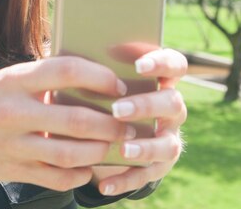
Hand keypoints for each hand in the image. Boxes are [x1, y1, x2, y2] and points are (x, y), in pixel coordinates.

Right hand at [0, 57, 135, 191]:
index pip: (66, 70)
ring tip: (115, 146)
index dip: (99, 77)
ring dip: (101, 151)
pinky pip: (56, 178)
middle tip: (130, 123)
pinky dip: (79, 175)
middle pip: (78, 119)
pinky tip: (88, 168)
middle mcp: (12, 111)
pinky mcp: (9, 170)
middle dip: (113, 124)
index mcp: (12, 80)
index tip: (118, 85)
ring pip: (71, 153)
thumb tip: (86, 77)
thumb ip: (40, 81)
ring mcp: (11, 144)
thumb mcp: (4, 80)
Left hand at [94, 45, 187, 195]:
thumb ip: (95, 71)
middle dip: (145, 105)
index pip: (174, 64)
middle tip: (117, 109)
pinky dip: (125, 180)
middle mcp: (170, 108)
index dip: (161, 62)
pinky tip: (104, 184)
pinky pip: (147, 174)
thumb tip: (66, 57)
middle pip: (172, 103)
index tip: (138, 66)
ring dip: (145, 147)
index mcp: (159, 80)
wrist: (104, 130)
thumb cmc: (99, 94)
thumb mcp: (99, 81)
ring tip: (123, 150)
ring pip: (168, 144)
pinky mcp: (158, 164)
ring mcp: (168, 137)